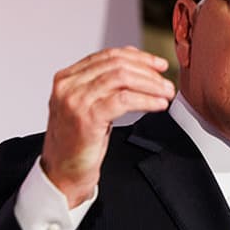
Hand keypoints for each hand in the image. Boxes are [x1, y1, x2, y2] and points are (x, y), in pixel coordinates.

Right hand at [40, 46, 175, 206]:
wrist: (62, 174)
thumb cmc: (78, 143)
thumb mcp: (89, 106)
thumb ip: (104, 85)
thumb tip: (136, 65)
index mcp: (67, 78)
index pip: (107, 56)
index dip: (138, 57)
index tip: (159, 65)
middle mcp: (68, 86)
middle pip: (117, 65)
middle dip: (148, 72)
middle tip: (167, 83)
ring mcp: (75, 100)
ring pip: (122, 79)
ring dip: (151, 85)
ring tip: (167, 94)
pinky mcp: (87, 117)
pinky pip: (124, 100)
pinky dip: (146, 100)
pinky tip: (158, 105)